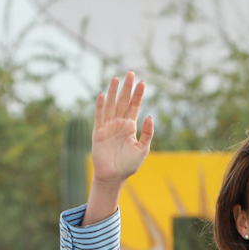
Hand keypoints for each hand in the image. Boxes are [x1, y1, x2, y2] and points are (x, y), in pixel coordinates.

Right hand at [84, 72, 154, 224]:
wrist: (113, 176)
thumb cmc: (128, 165)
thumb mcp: (142, 149)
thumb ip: (147, 133)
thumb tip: (150, 116)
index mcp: (130, 126)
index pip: (135, 106)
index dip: (138, 95)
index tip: (143, 82)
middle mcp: (119, 124)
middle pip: (123, 101)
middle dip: (127, 88)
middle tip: (131, 73)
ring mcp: (108, 127)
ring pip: (111, 105)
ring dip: (113, 92)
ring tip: (116, 78)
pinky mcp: (98, 133)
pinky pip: (99, 117)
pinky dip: (100, 106)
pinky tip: (102, 95)